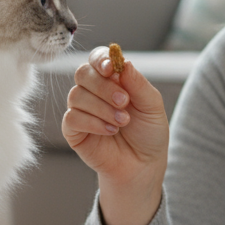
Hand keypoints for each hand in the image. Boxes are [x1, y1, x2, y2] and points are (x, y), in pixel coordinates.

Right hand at [61, 46, 168, 224]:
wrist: (143, 165)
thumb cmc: (148, 133)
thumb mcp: (152, 106)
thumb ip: (138, 84)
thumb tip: (124, 63)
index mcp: (112, 79)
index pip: (98, 58)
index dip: (101, 59)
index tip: (111, 68)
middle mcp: (93, 91)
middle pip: (83, 73)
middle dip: (103, 86)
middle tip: (124, 102)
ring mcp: (81, 110)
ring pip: (76, 95)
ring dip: (102, 108)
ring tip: (122, 122)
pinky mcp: (73, 130)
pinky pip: (72, 118)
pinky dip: (92, 123)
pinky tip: (110, 131)